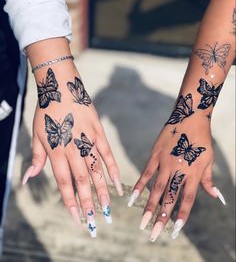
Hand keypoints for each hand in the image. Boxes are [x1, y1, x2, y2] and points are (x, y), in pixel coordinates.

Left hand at [22, 63, 122, 236]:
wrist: (60, 87)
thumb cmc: (46, 112)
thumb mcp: (36, 134)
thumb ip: (37, 158)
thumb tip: (28, 179)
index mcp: (55, 152)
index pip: (64, 184)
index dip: (70, 203)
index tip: (77, 219)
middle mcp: (72, 149)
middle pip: (81, 181)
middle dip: (88, 203)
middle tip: (95, 221)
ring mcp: (87, 140)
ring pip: (96, 171)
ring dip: (102, 191)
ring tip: (108, 208)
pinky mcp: (98, 132)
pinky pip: (107, 154)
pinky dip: (113, 169)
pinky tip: (118, 183)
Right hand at [128, 113, 225, 241]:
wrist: (189, 117)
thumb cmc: (202, 140)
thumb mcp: (208, 159)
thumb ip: (208, 180)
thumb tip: (216, 197)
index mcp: (192, 173)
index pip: (187, 199)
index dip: (181, 215)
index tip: (174, 231)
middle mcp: (178, 171)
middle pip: (169, 198)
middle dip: (162, 218)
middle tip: (153, 234)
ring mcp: (164, 163)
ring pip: (156, 189)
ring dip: (149, 207)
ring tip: (142, 222)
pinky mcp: (155, 155)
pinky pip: (145, 173)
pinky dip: (139, 186)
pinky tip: (132, 198)